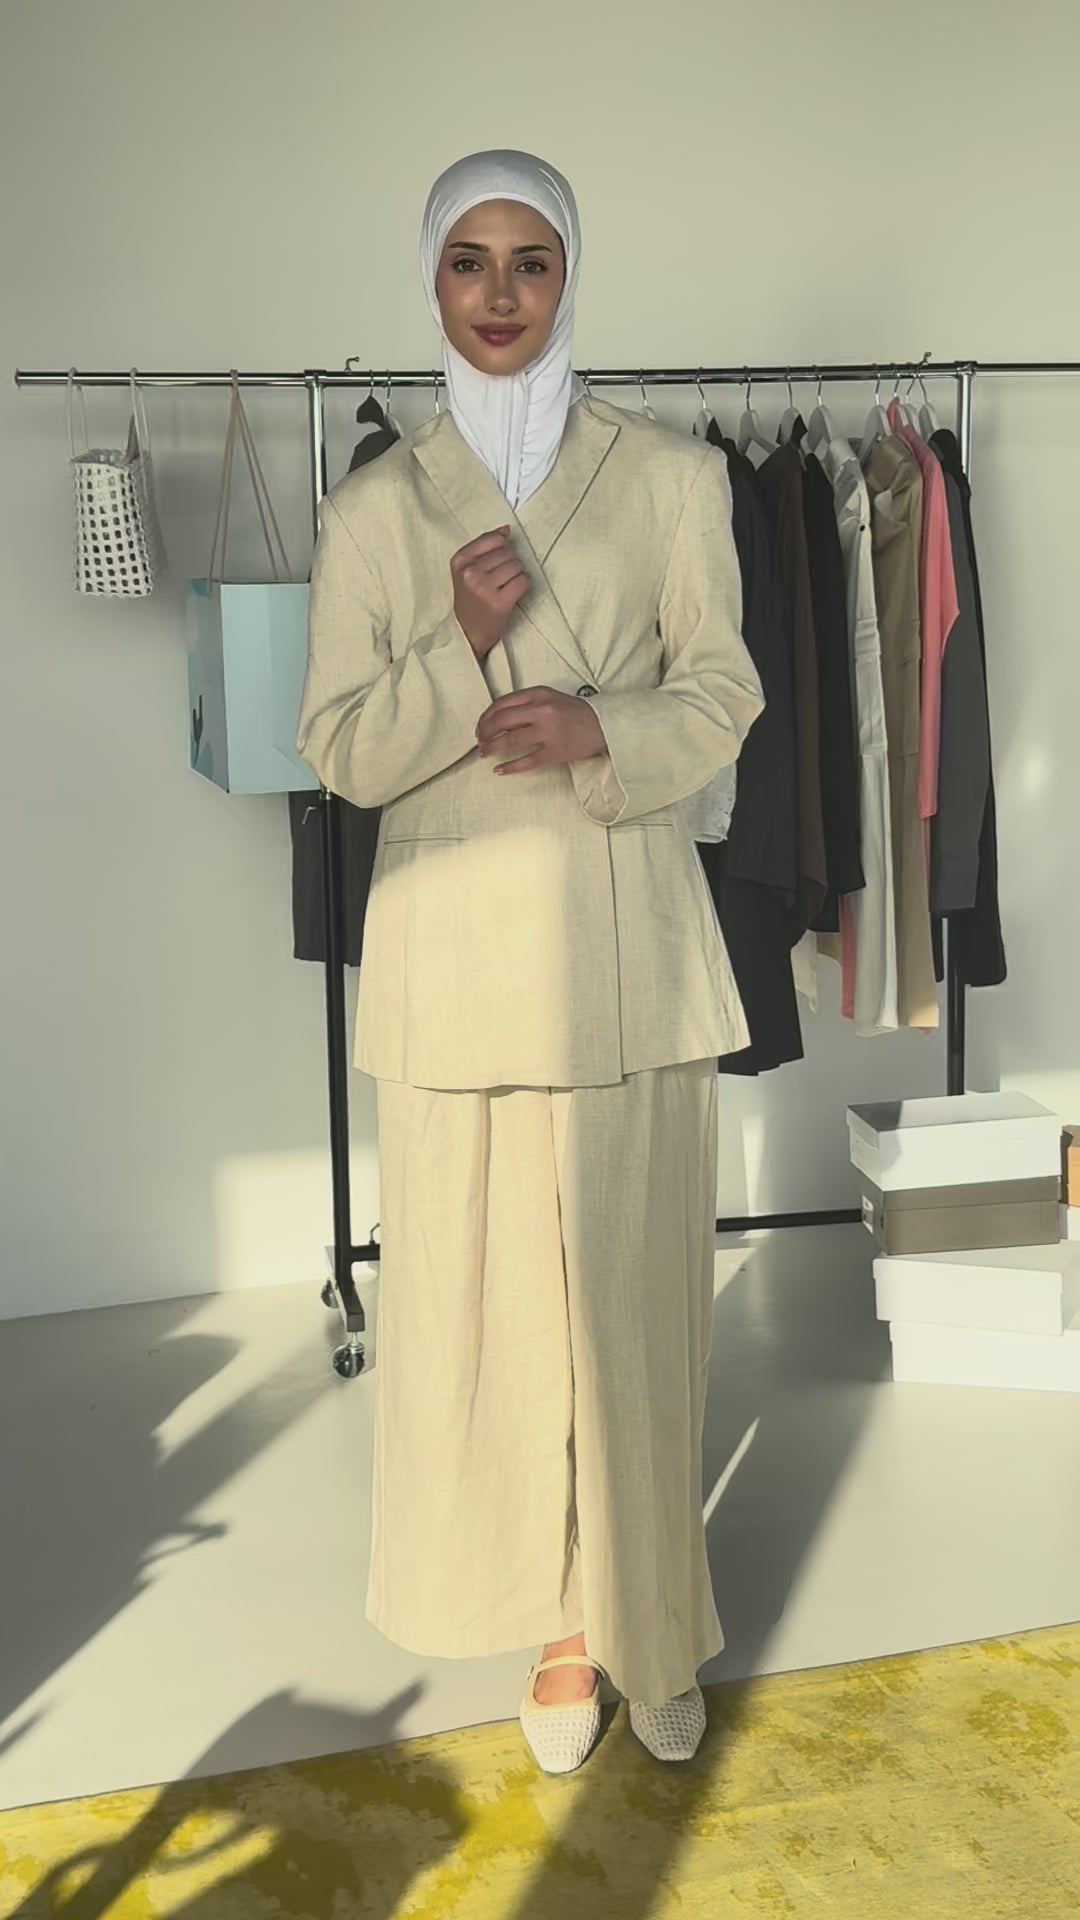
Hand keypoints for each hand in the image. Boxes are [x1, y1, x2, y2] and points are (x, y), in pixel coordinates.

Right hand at [451, 526, 530, 657]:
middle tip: (501, 578)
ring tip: (506, 585)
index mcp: (460, 560)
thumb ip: (484, 548)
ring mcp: (484, 587)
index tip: (497, 561)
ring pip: (517, 565)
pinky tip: (513, 592)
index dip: (502, 548)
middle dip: (510, 563)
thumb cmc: (470, 599)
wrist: (467, 633)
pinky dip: (523, 585)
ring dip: (517, 574)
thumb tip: (506, 529)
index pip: (493, 539)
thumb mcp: (466, 570)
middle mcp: (470, 572)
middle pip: (507, 553)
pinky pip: (523, 581)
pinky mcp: (500, 602)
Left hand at [476, 686, 607, 774]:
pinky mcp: (555, 752)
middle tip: (480, 742)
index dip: (485, 717)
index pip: (501, 704)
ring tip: (484, 754)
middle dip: (485, 733)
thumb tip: (500, 719)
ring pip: (510, 741)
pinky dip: (509, 767)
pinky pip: (526, 761)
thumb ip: (527, 704)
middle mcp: (541, 711)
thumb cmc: (575, 712)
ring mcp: (548, 732)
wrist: (603, 725)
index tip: (480, 727)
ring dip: (492, 748)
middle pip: (501, 721)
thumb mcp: (550, 698)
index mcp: (538, 694)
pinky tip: (499, 770)